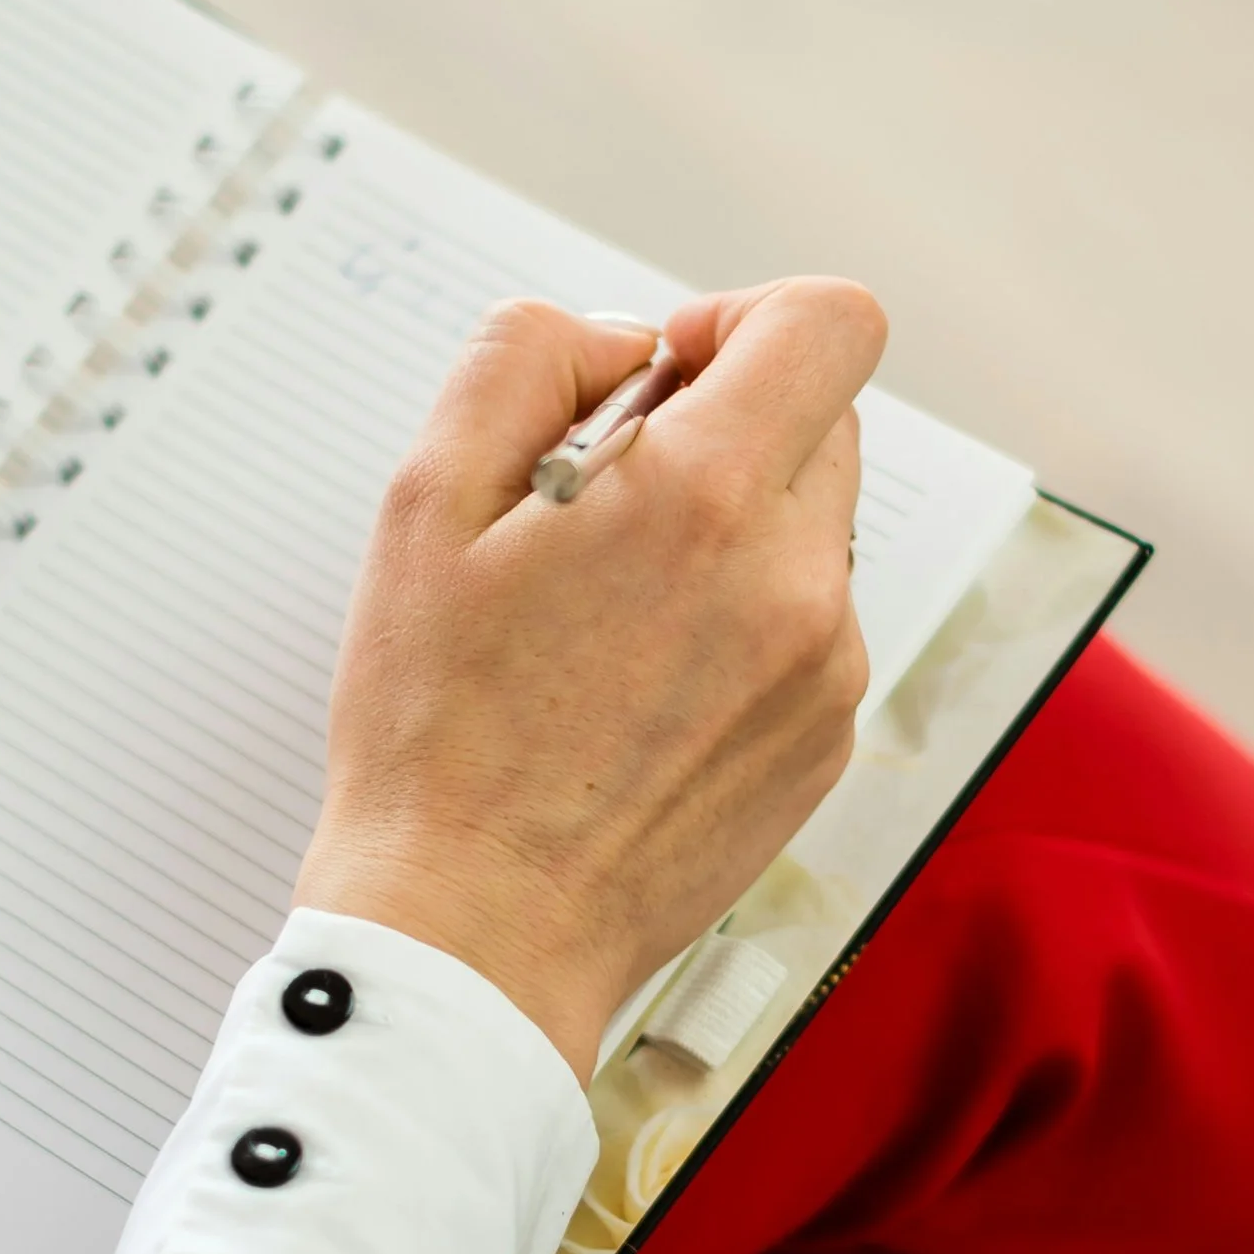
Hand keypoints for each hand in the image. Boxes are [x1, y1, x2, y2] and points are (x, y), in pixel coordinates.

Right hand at [295, 278, 884, 1078]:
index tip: (669, 371)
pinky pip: (806, 624)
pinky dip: (738, 621)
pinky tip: (634, 685)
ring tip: (606, 613)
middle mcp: (795, 581)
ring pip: (810, 526)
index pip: (829, 324)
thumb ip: (524, 364)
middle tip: (601, 503)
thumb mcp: (424, 504)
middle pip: (823, 419)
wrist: (475, 936)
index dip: (744, 316)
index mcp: (705, 501)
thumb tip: (622, 341)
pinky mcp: (822, 742)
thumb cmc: (435, 737)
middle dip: (723, 426)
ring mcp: (824, 671)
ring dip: (728, 528)